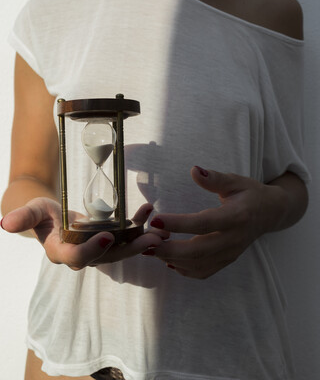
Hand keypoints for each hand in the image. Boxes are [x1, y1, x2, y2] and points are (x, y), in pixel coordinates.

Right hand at [1, 197, 166, 269]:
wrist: (53, 217)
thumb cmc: (42, 214)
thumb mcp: (33, 211)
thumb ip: (23, 218)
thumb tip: (4, 223)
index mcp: (62, 252)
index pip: (78, 257)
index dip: (93, 250)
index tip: (109, 236)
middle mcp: (83, 255)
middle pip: (109, 257)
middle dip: (131, 249)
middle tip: (151, 239)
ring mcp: (98, 249)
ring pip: (122, 249)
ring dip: (142, 240)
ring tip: (161, 230)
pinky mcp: (108, 239)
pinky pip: (126, 236)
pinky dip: (138, 225)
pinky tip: (149, 211)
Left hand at [146, 166, 286, 278]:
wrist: (270, 213)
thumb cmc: (250, 193)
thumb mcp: (235, 180)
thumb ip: (214, 178)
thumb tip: (194, 170)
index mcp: (236, 217)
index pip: (203, 223)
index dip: (178, 223)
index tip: (155, 219)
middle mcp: (234, 239)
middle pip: (199, 250)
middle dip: (170, 249)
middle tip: (146, 242)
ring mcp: (231, 253)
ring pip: (199, 264)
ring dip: (172, 259)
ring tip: (152, 248)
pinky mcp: (227, 261)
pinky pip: (204, 272)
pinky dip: (184, 269)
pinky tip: (169, 260)